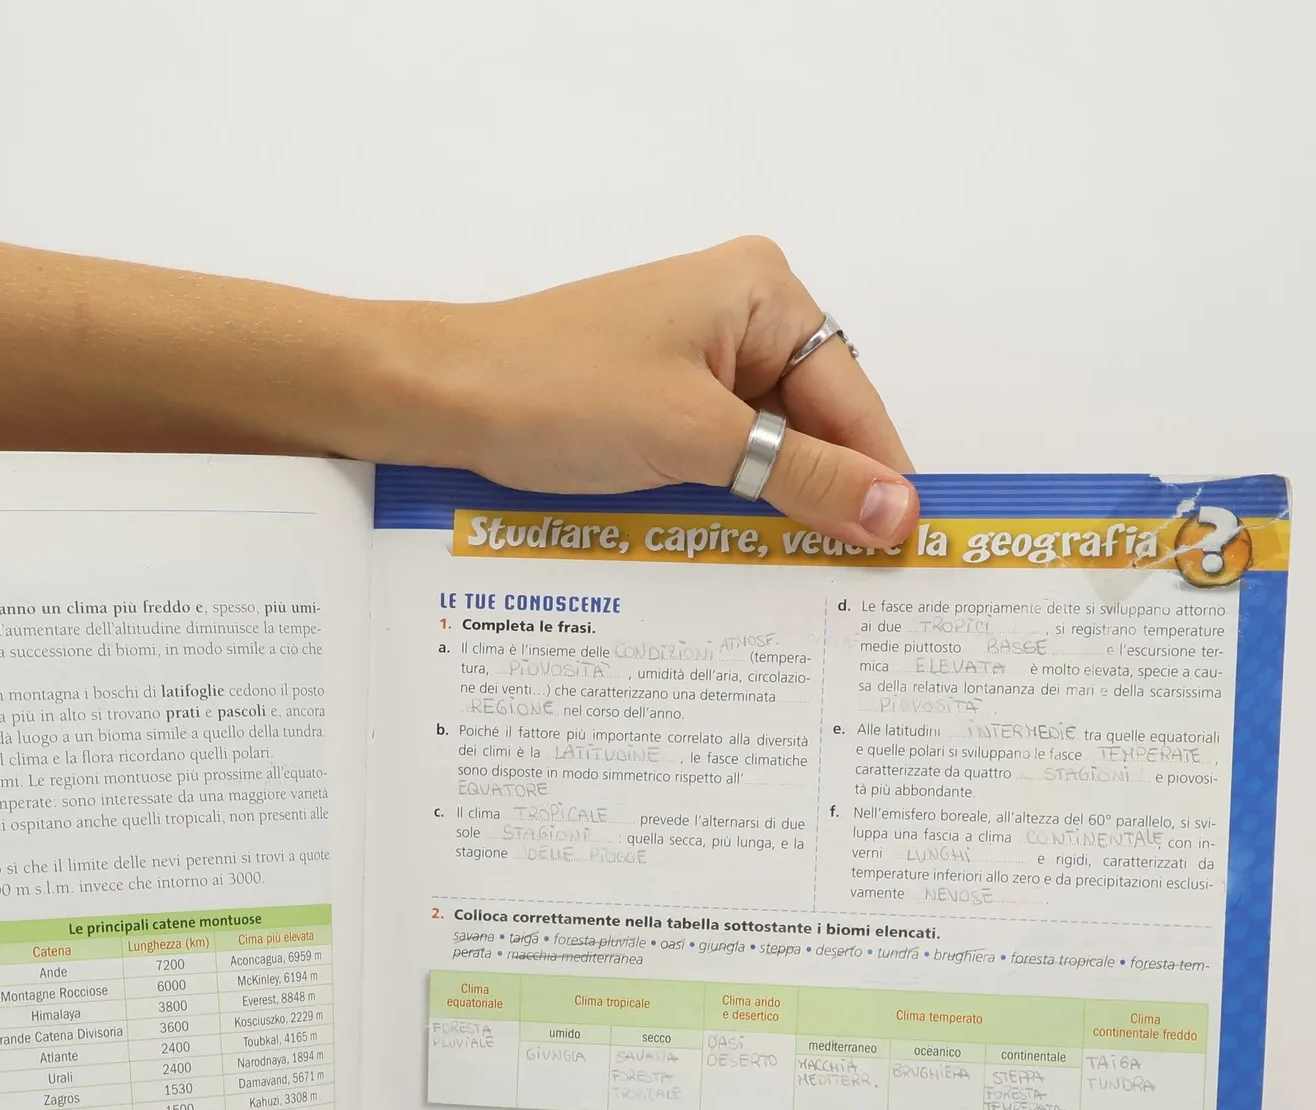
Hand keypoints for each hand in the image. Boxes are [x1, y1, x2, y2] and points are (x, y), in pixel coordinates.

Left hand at [402, 236, 918, 546]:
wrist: (440, 399)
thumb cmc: (556, 391)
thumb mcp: (696, 438)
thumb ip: (802, 476)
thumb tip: (894, 511)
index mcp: (762, 292)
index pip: (851, 397)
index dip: (879, 474)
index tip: (906, 547)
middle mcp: (736, 314)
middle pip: (813, 422)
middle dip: (828, 495)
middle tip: (859, 579)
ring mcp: (690, 359)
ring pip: (763, 448)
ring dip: (774, 508)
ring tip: (807, 578)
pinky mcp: (652, 401)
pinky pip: (715, 458)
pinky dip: (726, 503)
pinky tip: (739, 553)